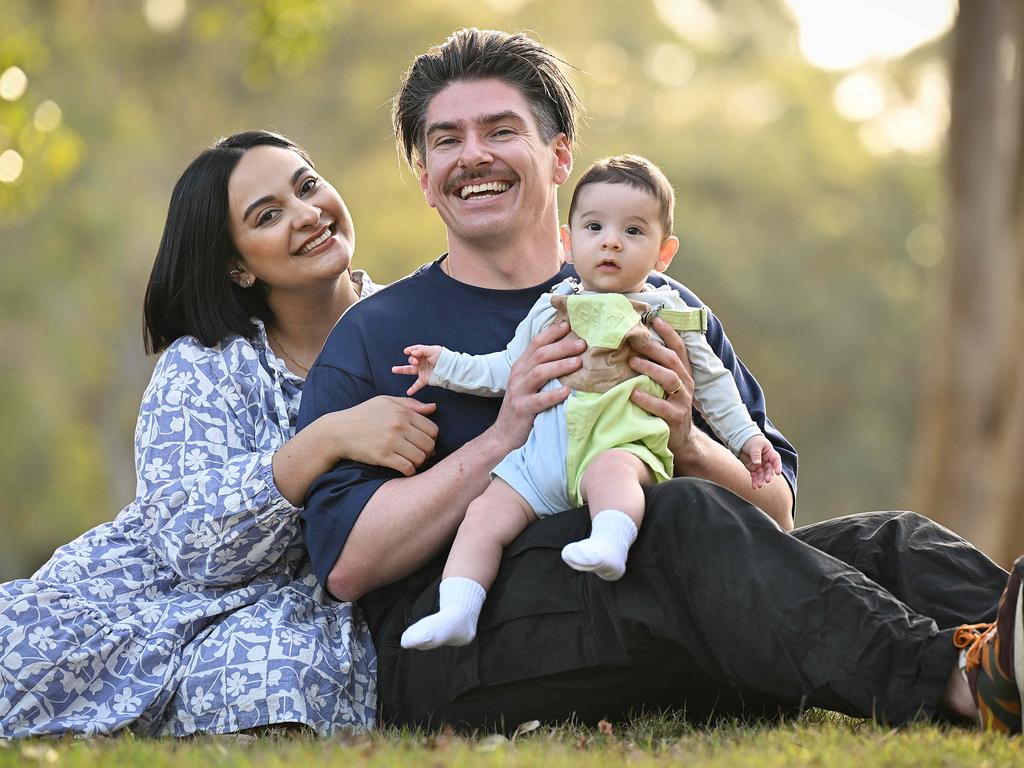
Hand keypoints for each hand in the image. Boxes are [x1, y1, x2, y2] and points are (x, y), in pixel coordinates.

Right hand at [328, 396, 438, 475]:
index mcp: (402, 412)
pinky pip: (408, 468)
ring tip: (410, 460)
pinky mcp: (383, 456)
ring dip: (418, 462)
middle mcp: (399, 426)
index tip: (422, 442)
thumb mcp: (385, 401)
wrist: (338, 431)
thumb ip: (410, 404)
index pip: (433, 429)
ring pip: (421, 457)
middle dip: (427, 452)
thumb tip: (433, 408)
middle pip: (429, 445)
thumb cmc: (363, 415)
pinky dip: (409, 471)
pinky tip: (404, 468)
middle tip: (418, 453)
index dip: (431, 438)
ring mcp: (391, 441)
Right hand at [391, 345, 442, 395]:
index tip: (407, 351)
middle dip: (411, 359)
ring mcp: (423, 370)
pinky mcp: (425, 379)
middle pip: (412, 359)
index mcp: (425, 353)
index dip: (410, 350)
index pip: (415, 350)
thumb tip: (412, 353)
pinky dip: (413, 389)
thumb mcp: (433, 350)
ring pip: (410, 370)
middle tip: (415, 361)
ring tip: (393, 370)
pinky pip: (417, 384)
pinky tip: (408, 392)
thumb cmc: (443, 357)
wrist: (451, 369)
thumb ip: (421, 350)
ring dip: (401, 370)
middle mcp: (423, 362)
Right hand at [492, 321, 582, 450]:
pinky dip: (554, 394)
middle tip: (582, 344)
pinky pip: (540, 400)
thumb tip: (570, 353)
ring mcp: (518, 392)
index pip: (536, 343)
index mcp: (521, 366)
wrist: (504, 434)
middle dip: (562, 346)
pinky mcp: (522, 409)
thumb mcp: (529, 383)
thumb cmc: (524, 406)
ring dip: (560, 366)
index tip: (569, 324)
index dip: (552, 332)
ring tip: (578, 363)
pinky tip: (568, 392)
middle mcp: (518, 375)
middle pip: (540, 354)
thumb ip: (543, 367)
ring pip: (539, 372)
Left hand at [628, 317, 696, 463]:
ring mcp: (683, 401)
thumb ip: (656, 368)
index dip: (669, 332)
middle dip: (654, 347)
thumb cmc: (666, 407)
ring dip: (651, 368)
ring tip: (632, 362)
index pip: (679, 348)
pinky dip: (647, 399)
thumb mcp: (664, 386)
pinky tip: (633, 393)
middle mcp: (686, 384)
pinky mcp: (676, 418)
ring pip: (670, 379)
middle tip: (635, 340)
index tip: (654, 319)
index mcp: (683, 373)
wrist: (680, 440)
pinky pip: (662, 406)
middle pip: (672, 360)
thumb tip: (633, 346)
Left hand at [739, 435, 781, 489]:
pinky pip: (755, 476)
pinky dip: (754, 481)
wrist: (741, 441)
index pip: (776, 459)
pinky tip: (754, 487)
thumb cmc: (751, 440)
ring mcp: (760, 465)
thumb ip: (756, 454)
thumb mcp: (754, 445)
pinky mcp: (753, 469)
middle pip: (769, 469)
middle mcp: (766, 460)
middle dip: (768, 475)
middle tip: (767, 480)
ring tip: (759, 485)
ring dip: (761, 480)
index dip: (778, 466)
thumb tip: (757, 463)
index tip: (778, 473)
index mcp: (769, 452)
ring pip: (762, 474)